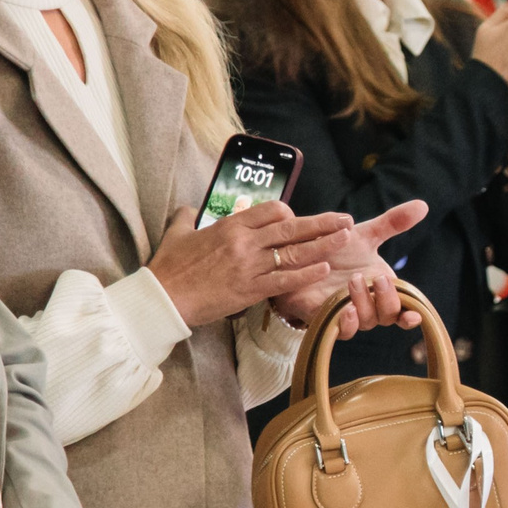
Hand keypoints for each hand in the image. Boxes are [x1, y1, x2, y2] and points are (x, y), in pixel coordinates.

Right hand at [152, 201, 370, 328]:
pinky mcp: (250, 290)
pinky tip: (325, 268)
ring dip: (323, 245)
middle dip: (322, 223)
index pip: (273, 210)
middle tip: (345, 220)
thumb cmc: (168, 267)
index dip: (291, 214)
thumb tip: (189, 209)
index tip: (299, 221)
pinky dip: (307, 274)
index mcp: (231, 226)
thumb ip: (187, 217)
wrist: (162, 298)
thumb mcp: (177, 233)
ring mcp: (249, 266)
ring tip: (345, 239)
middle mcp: (244, 242)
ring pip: (294, 253)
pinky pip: (285, 280)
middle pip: (291, 228)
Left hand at [273, 199, 432, 336]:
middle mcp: (368, 304)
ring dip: (364, 304)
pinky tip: (346, 310)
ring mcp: (347, 313)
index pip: (403, 308)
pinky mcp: (325, 318)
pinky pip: (340, 330)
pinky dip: (347, 323)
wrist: (298, 255)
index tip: (415, 314)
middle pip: (388, 314)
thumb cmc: (335, 248)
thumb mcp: (365, 234)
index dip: (411, 315)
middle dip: (387, 299)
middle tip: (378, 279)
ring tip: (353, 280)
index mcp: (382, 288)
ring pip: (366, 321)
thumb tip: (423, 205)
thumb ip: (393, 223)